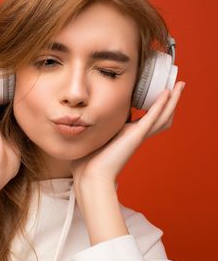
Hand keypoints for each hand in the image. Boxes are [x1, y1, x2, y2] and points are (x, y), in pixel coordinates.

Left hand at [70, 81, 185, 186]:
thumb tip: (80, 127)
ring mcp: (137, 135)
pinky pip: (152, 117)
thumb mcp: (92, 141)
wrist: (90, 176)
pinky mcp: (135, 135)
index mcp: (126, 136)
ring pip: (162, 116)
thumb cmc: (87, 164)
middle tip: (178, 87)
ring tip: (181, 85)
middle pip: (160, 118)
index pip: (146, 121)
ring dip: (172, 101)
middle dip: (170, 103)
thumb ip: (93, 133)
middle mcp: (135, 135)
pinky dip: (161, 105)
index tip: (158, 95)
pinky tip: (167, 93)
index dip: (154, 109)